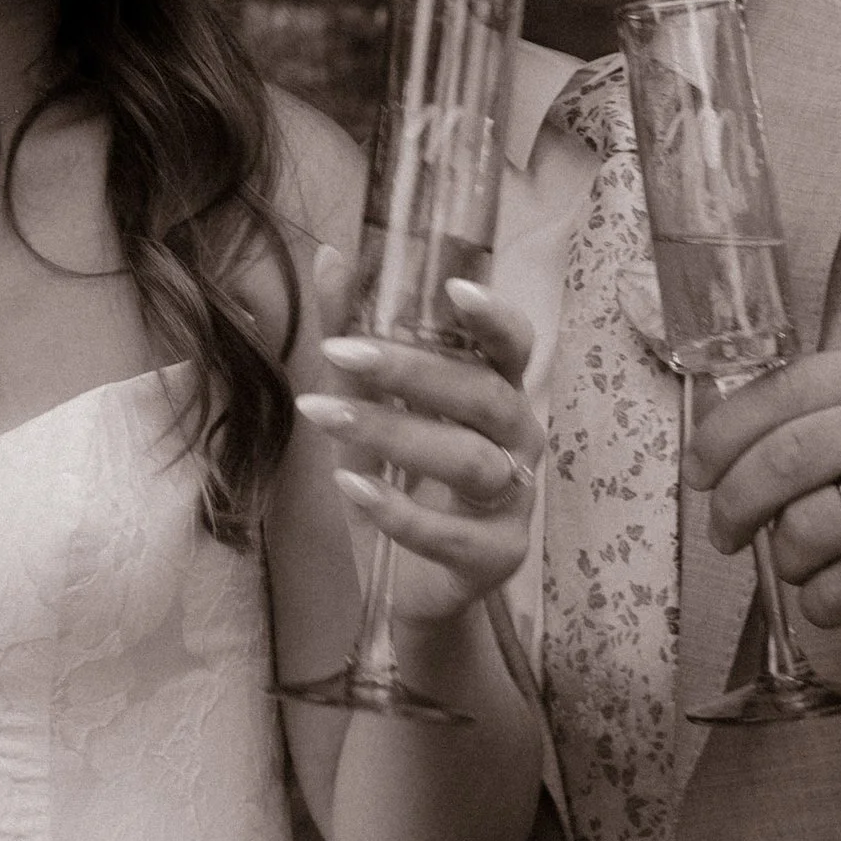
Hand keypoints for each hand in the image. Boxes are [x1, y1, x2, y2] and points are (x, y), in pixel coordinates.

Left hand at [297, 245, 543, 631]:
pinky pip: (453, 534)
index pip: (514, 345)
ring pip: (468, 460)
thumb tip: (329, 256)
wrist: (404, 584)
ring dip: (392, 434)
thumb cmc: (396, 480)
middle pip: (483, 396)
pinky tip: (350, 487)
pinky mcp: (497, 556)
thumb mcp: (366, 405)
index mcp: (496, 391)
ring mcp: (514, 500)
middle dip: (411, 371)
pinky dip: (398, 510)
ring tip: (323, 414)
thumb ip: (354, 332)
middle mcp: (518, 439)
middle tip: (339, 350)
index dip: (493, 317)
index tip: (452, 288)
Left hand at [688, 342, 840, 648]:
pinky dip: (821, 601)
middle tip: (724, 533)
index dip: (722, 434)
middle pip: (785, 457)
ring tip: (805, 563)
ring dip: (785, 558)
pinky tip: (838, 593)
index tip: (697, 472)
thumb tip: (713, 442)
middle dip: (734, 503)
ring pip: (807, 526)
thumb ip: (820, 416)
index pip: (784, 388)